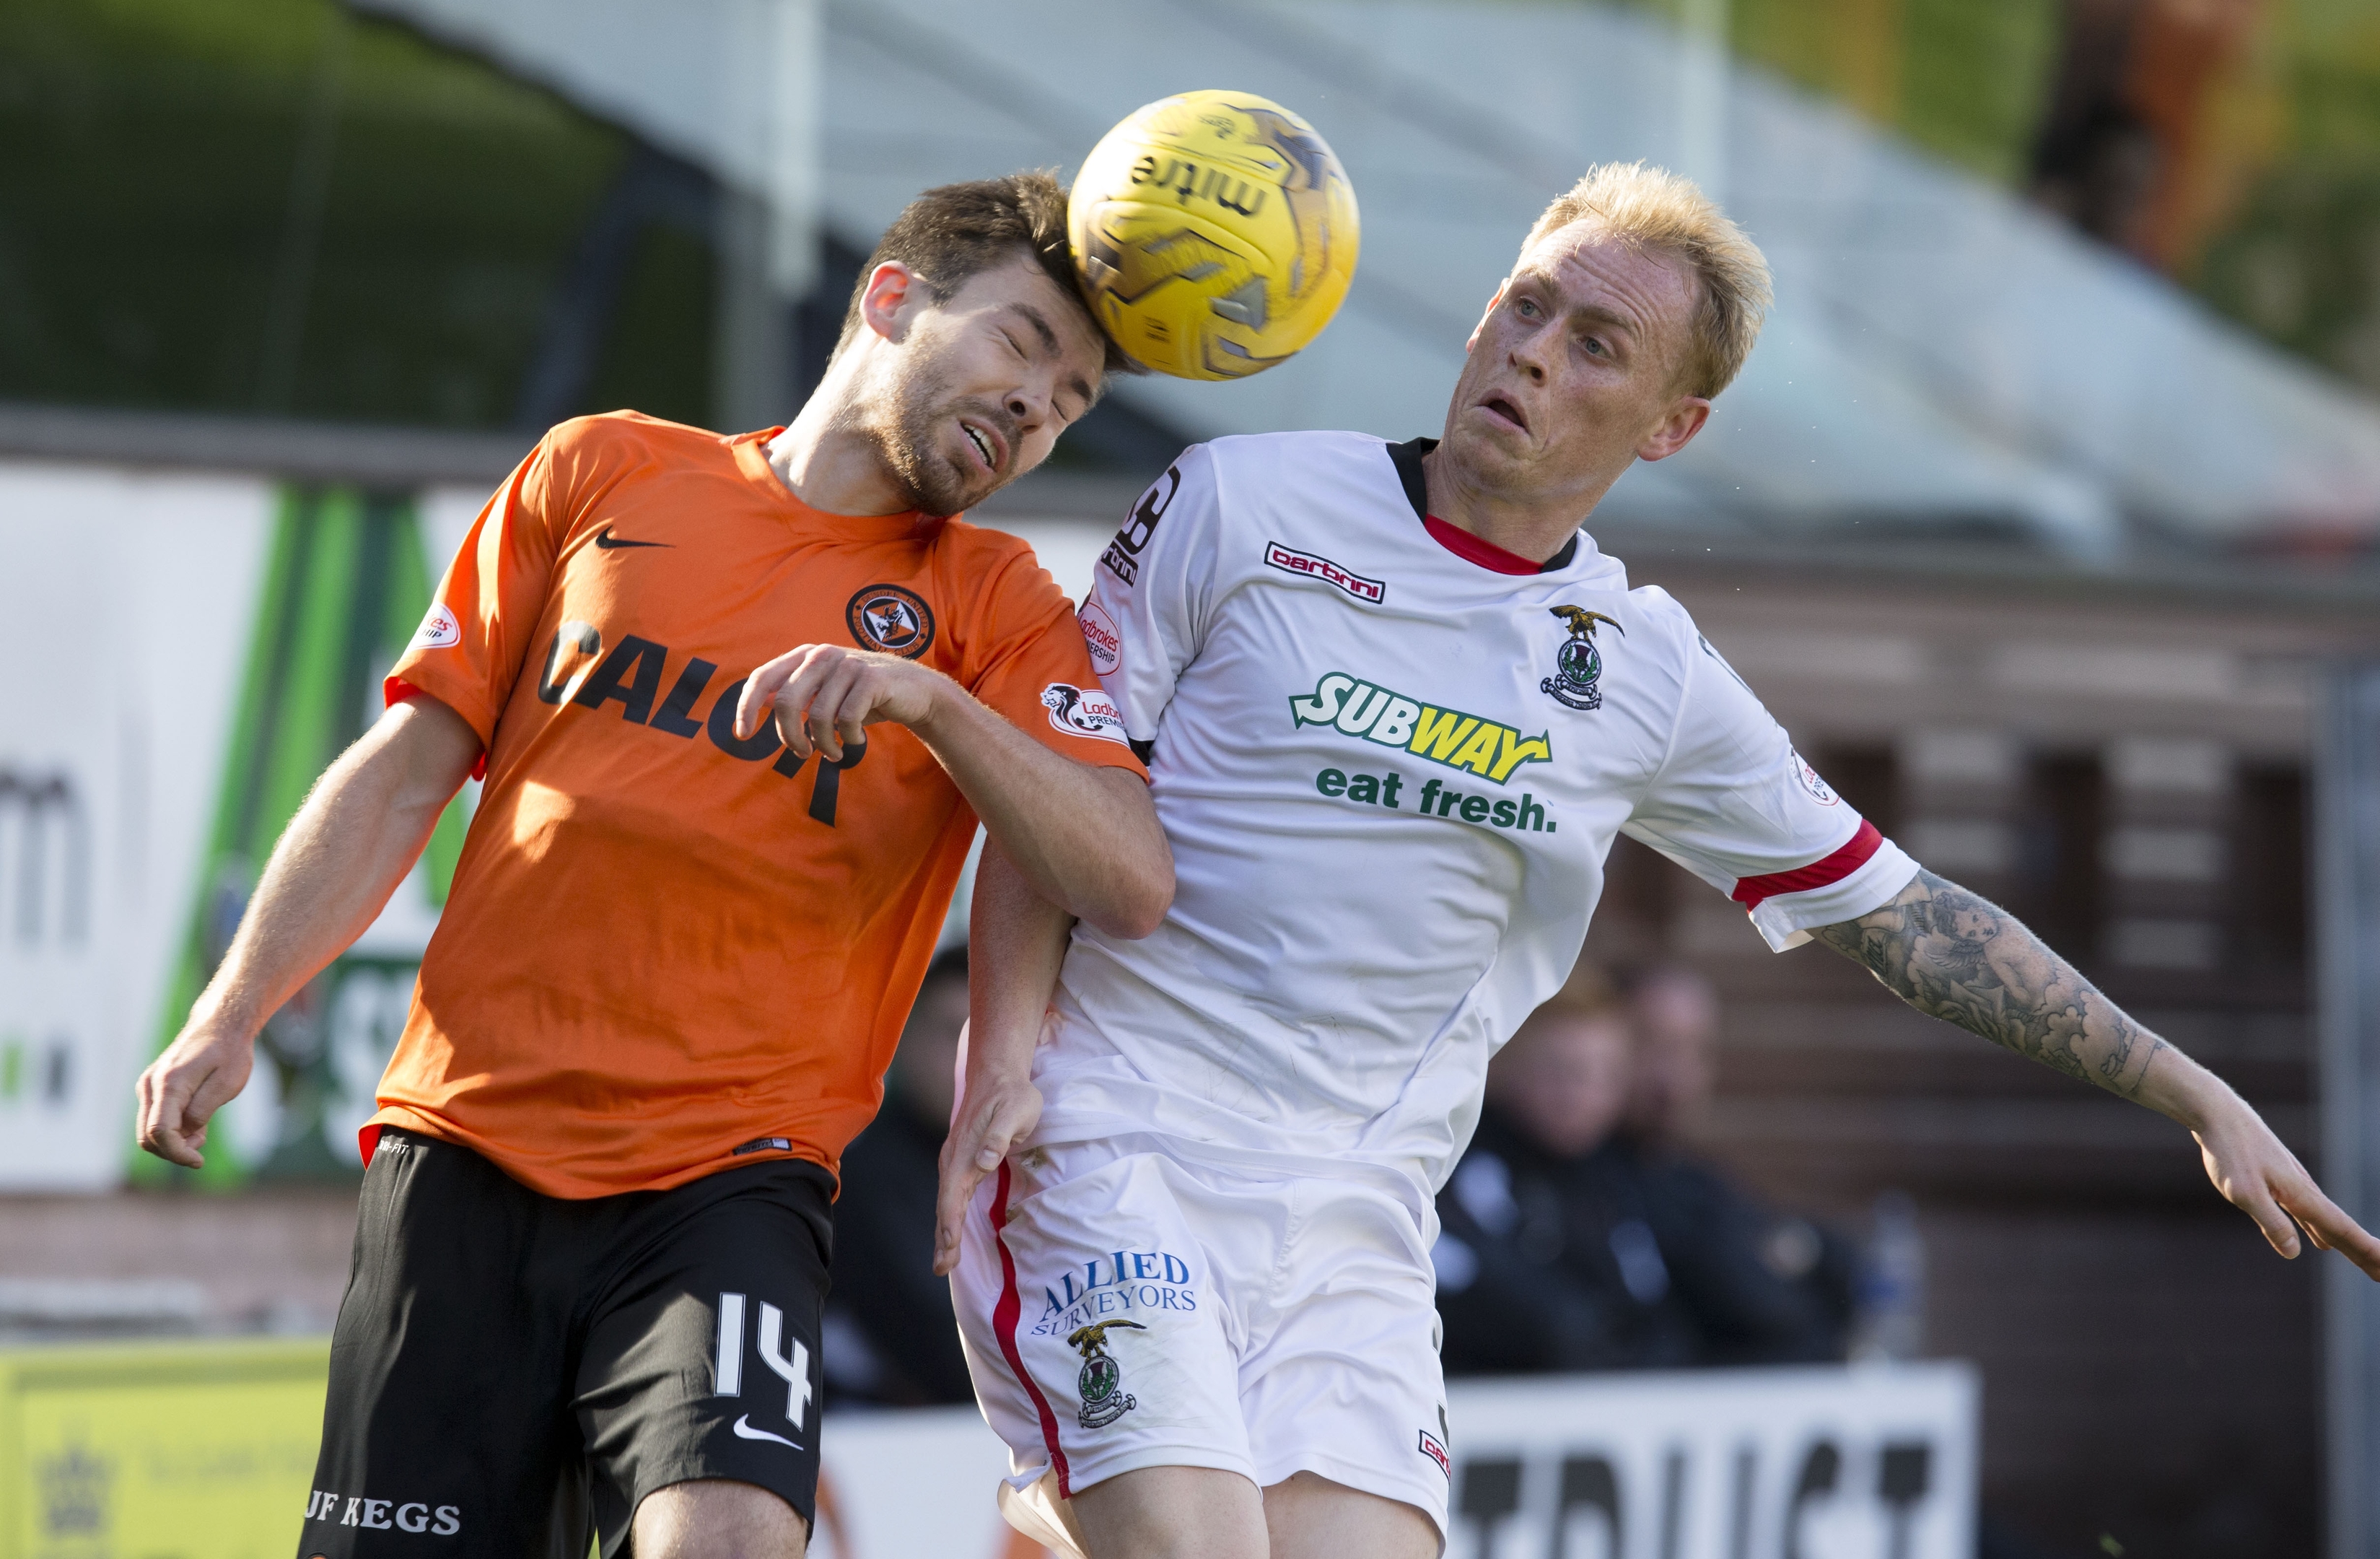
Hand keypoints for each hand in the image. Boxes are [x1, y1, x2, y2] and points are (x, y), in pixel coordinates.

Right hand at [135, 1015, 256, 1168]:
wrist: (221, 1024)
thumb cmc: (230, 1052)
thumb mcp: (227, 1083)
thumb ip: (203, 1110)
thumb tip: (185, 1132)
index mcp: (168, 1084)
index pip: (159, 1132)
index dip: (177, 1153)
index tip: (199, 1161)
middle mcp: (150, 1085)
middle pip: (147, 1137)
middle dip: (174, 1150)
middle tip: (203, 1141)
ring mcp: (148, 1086)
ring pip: (148, 1131)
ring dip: (173, 1140)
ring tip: (203, 1129)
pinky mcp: (152, 1088)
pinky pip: (155, 1119)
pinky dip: (172, 1128)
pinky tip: (196, 1120)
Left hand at [733, 644, 947, 762]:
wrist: (913, 691)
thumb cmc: (863, 696)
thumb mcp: (825, 693)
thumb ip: (795, 693)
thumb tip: (761, 702)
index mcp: (804, 656)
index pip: (762, 677)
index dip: (746, 707)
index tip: (742, 736)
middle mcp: (822, 655)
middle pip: (786, 702)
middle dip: (790, 737)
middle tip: (802, 754)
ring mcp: (847, 664)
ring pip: (818, 716)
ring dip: (824, 745)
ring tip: (834, 752)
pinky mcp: (871, 679)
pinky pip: (846, 719)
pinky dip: (848, 738)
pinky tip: (856, 740)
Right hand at [933, 1065, 1042, 1276]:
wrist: (997, 1074)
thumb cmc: (1012, 1093)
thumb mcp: (1015, 1110)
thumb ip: (999, 1135)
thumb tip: (984, 1161)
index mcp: (964, 1152)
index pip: (953, 1194)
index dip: (950, 1224)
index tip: (948, 1248)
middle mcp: (954, 1159)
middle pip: (945, 1205)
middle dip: (942, 1238)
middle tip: (940, 1269)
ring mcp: (956, 1160)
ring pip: (946, 1202)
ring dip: (944, 1232)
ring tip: (943, 1262)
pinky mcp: (962, 1160)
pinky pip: (953, 1194)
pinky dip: (949, 1217)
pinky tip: (951, 1233)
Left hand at [2194, 1092, 2379, 1279]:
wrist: (2217, 1113)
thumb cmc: (2230, 1151)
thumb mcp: (2244, 1192)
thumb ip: (2271, 1222)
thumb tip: (2293, 1253)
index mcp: (2301, 1195)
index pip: (2341, 1229)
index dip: (2365, 1251)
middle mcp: (2304, 1190)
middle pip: (2340, 1229)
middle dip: (2363, 1253)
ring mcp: (2293, 1185)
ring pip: (2326, 1221)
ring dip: (2346, 1243)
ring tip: (2365, 1261)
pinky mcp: (2278, 1180)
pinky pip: (2308, 1214)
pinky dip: (2320, 1230)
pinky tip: (2321, 1241)